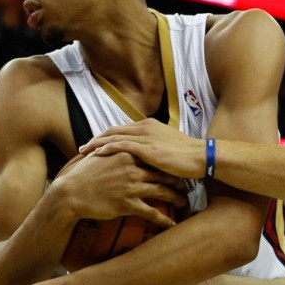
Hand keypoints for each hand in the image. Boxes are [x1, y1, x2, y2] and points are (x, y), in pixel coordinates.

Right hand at [51, 151, 186, 227]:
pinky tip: (172, 223)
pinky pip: (152, 212)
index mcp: (127, 153)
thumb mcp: (100, 154)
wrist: (71, 193)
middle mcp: (132, 168)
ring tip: (183, 202)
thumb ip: (116, 148)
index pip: (155, 156)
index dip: (168, 163)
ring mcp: (131, 186)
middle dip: (178, 180)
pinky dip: (164, 218)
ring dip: (176, 198)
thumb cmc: (84, 174)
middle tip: (187, 186)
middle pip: (163, 173)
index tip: (176, 167)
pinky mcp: (128, 203)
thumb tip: (124, 146)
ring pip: (162, 191)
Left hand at [79, 119, 205, 178]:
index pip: (122, 129)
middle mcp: (145, 127)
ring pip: (114, 136)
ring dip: (97, 143)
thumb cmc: (187, 157)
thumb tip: (144, 157)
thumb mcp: (167, 148)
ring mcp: (146, 136)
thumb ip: (154, 149)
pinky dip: (108, 148)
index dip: (106, 136)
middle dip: (96, 139)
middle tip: (83, 148)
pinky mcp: (148, 148)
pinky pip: (122, 145)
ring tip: (84, 151)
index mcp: (149, 126)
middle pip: (113, 130)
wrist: (202, 157)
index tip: (95, 144)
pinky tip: (97, 153)